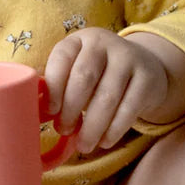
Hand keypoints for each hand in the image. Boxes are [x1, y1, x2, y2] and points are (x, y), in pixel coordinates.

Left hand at [44, 28, 169, 152]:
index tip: (49, 111)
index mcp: (79, 39)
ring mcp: (128, 58)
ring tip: (84, 145)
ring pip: (107, 97)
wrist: (145, 66)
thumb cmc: (99, 73)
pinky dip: (114, 130)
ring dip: (92, 126)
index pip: (62, 58)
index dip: (53, 86)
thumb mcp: (78, 68)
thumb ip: (60, 84)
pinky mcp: (147, 78)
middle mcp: (103, 43)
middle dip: (70, 109)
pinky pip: (129, 108)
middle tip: (63, 130)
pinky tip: (104, 141)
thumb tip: (38, 111)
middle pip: (83, 78)